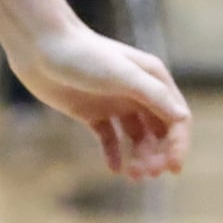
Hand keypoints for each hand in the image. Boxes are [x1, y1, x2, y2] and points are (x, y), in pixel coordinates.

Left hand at [5, 22, 191, 178]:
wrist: (41, 47)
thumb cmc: (84, 56)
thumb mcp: (122, 75)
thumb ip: (153, 95)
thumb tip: (182, 118)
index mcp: (154, 80)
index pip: (177, 118)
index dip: (178, 144)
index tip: (172, 169)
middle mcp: (139, 92)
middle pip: (159, 131)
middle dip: (158, 155)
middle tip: (146, 174)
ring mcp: (115, 103)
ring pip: (137, 137)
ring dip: (140, 157)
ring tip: (133, 176)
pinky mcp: (92, 112)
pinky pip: (110, 139)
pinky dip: (114, 154)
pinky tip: (115, 169)